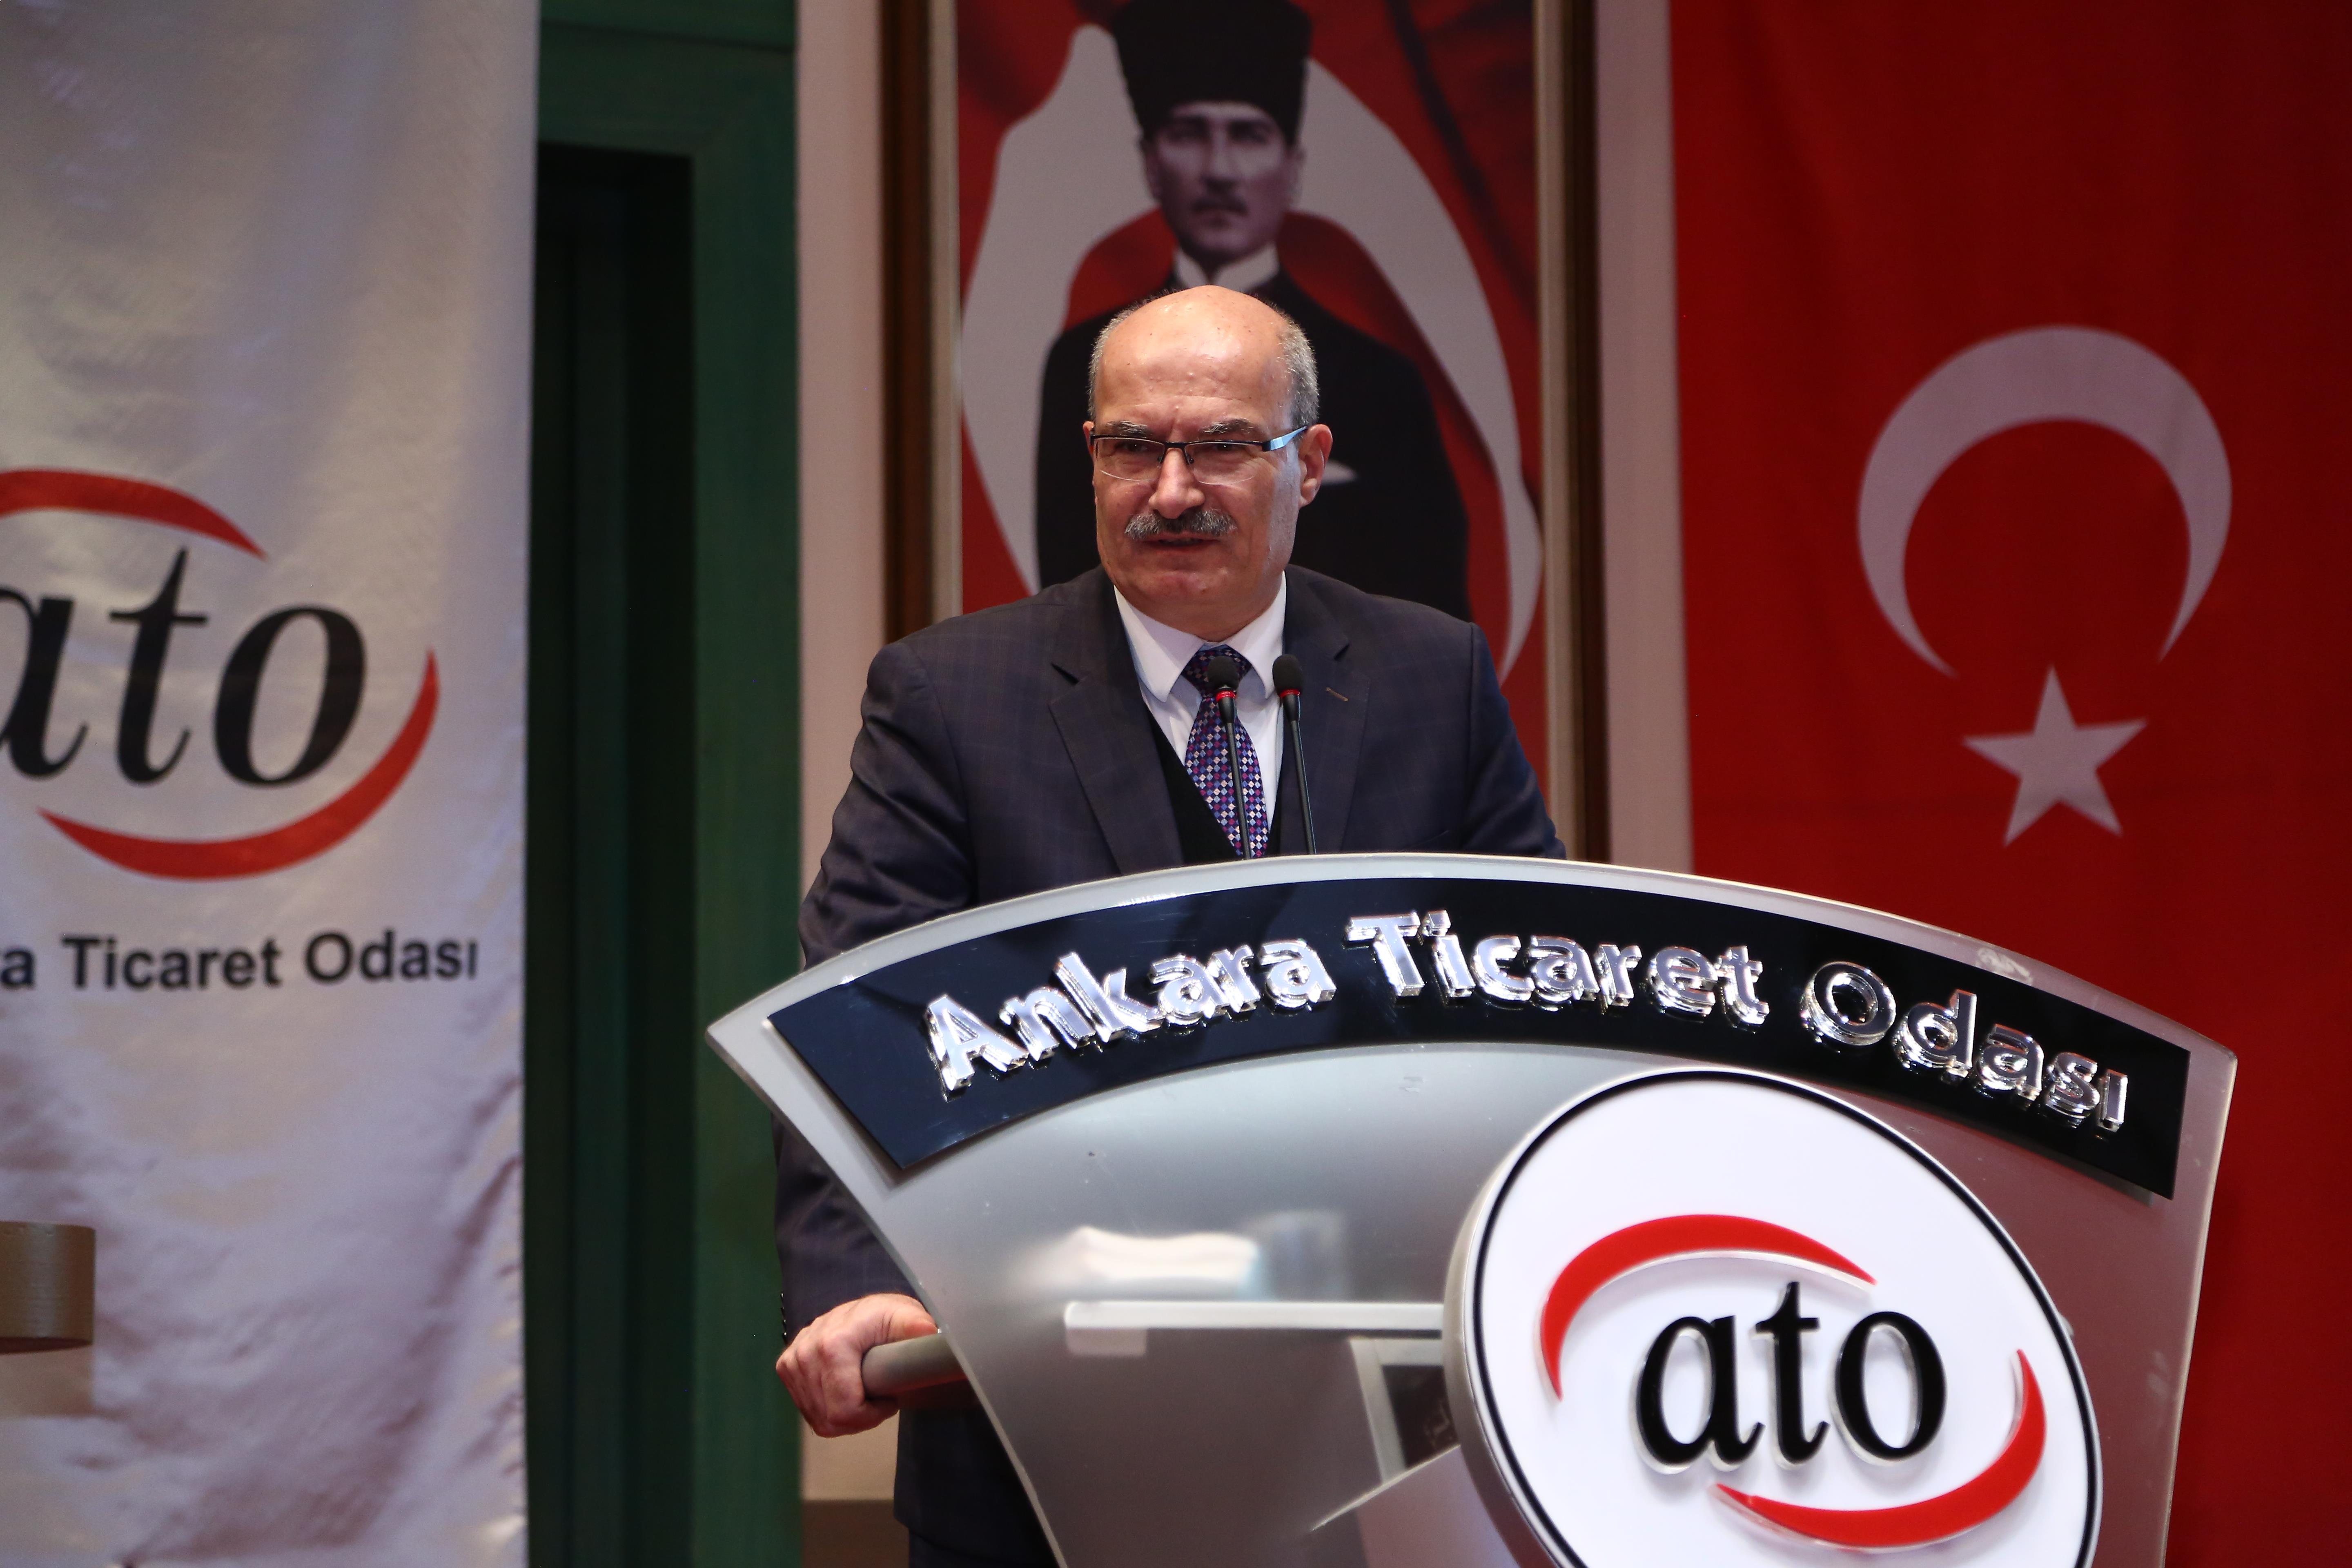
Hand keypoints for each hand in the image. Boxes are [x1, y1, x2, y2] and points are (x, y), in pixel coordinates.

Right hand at [775, 1292, 937, 1436]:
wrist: (861, 1309)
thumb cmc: (885, 1316)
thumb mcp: (905, 1317)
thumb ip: (916, 1327)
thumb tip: (928, 1331)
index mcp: (833, 1344)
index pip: (844, 1410)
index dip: (872, 1415)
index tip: (888, 1399)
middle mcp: (805, 1353)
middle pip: (831, 1419)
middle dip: (861, 1417)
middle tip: (879, 1397)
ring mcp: (792, 1361)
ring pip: (819, 1420)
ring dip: (845, 1415)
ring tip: (864, 1392)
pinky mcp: (786, 1367)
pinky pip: (809, 1412)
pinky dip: (829, 1410)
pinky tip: (845, 1392)